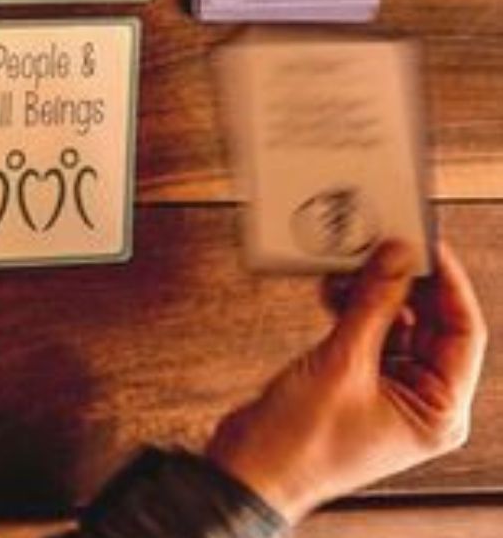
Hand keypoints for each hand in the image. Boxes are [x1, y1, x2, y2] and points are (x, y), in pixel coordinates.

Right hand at [206, 239, 486, 521]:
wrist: (250, 470)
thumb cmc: (302, 441)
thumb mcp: (342, 363)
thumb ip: (373, 305)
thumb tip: (397, 257)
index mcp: (440, 412)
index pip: (463, 334)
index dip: (448, 285)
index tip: (427, 245)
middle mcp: (421, 402)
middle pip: (429, 326)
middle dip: (403, 284)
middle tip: (383, 243)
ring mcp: (387, 392)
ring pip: (394, 325)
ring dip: (372, 294)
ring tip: (349, 265)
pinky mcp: (355, 382)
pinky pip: (365, 334)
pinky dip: (351, 309)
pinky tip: (332, 289)